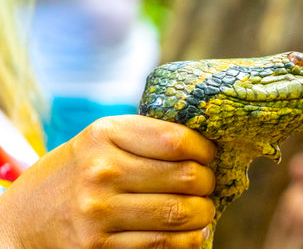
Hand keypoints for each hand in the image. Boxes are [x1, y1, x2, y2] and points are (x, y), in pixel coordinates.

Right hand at [0, 115, 215, 247]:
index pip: (176, 140)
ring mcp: (99, 213)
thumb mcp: (102, 140)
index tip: (207, 154)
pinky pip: (165, 245)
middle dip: (207, 182)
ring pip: (181, 214)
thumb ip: (147, 137)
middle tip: (206, 183)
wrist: (24, 220)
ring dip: (204, 212)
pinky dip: (189, 239)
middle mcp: (101, 172)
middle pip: (186, 177)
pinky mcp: (101, 248)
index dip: (203, 149)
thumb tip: (201, 144)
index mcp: (104, 135)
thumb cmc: (76, 173)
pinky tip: (191, 231)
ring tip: (202, 208)